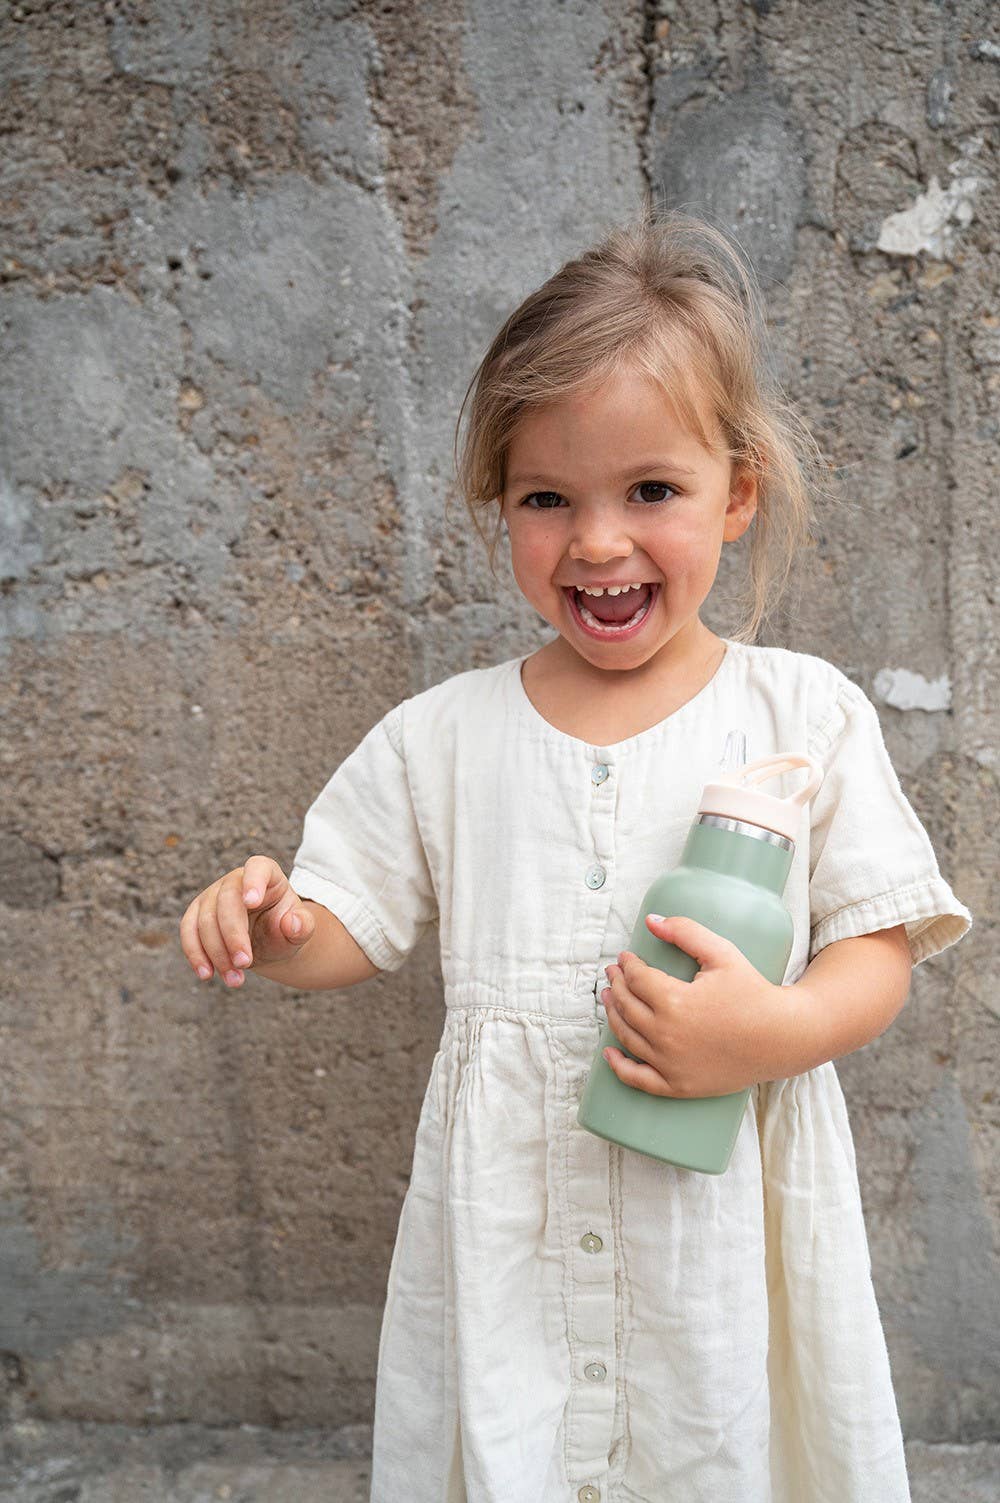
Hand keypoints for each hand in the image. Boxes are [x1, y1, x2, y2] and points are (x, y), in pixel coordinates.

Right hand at [179, 855, 316, 987]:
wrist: (267, 944)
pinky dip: (196, 954)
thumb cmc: (284, 931)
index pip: (258, 867)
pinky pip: (189, 931)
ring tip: (235, 979)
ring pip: (205, 920)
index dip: (253, 881)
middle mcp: (236, 880)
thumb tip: (293, 923)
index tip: (251, 902)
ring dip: (217, 953)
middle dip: (233, 935)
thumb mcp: (301, 930)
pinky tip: (207, 974)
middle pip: (227, 901)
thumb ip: (303, 926)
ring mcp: (213, 896)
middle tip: (245, 963)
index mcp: (267, 874)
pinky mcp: (197, 915)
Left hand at [600, 915, 792, 1097]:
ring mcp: (670, 1063)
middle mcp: (666, 1034)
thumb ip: (685, 932)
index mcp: (674, 1001)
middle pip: (627, 1005)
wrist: (782, 1037)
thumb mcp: (722, 953)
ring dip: (612, 1015)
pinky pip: (637, 1079)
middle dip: (617, 985)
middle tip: (613, 974)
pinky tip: (609, 1054)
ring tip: (609, 999)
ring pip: (626, 1037)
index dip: (627, 965)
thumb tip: (651, 921)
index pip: (636, 979)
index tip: (626, 957)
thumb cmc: (754, 992)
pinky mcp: (678, 1085)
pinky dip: (618, 1067)